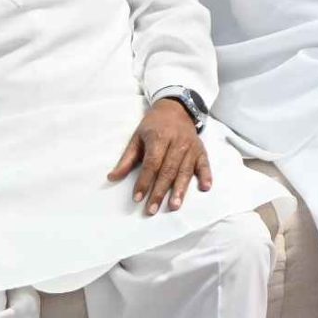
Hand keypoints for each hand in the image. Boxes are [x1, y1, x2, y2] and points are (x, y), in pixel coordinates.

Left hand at [107, 99, 210, 214]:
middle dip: (159, 191)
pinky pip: (204, 164)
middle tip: (152, 209)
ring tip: (174, 205)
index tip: (137, 198)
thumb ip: (126, 159)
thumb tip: (112, 178)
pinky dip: (206, 175)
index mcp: (159, 137)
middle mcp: (177, 142)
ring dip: (180, 189)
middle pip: (168, 170)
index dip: (144, 181)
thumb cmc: (153, 126)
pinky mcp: (201, 150)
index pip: (152, 163)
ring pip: (185, 170)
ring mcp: (191, 146)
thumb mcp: (137, 138)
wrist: (175, 109)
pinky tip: (205, 187)